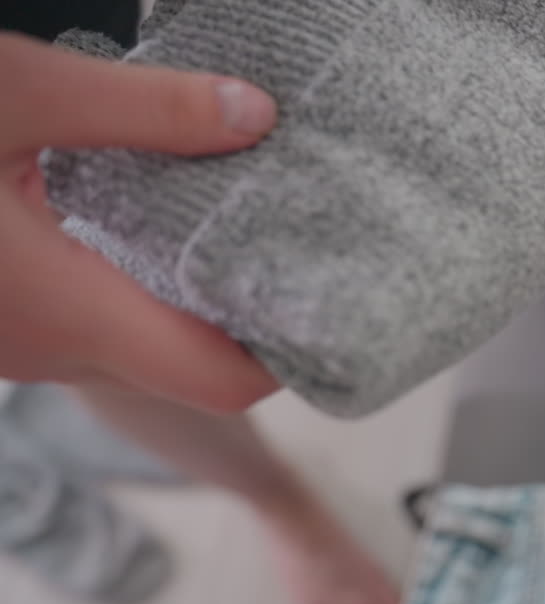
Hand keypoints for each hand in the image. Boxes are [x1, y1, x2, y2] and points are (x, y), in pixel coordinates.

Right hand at [0, 32, 278, 412]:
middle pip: (191, 364)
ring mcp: (18, 344)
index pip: (225, 381)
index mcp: (73, 311)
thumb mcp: (13, 98)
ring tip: (240, 224)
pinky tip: (152, 219)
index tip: (331, 304)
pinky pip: (89, 320)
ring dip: (190, 296)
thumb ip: (144, 110)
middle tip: (301, 248)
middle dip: (251, 316)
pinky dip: (135, 283)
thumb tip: (254, 114)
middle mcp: (53, 349)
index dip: (290, 355)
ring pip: (137, 343)